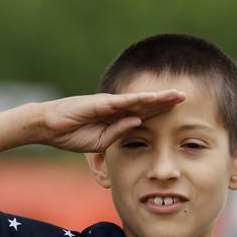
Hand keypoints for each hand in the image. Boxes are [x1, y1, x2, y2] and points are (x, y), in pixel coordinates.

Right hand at [38, 90, 185, 151]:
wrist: (49, 127)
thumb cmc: (73, 134)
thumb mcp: (101, 142)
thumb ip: (120, 133)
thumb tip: (138, 125)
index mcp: (118, 118)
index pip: (144, 114)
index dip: (162, 111)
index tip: (181, 111)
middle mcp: (116, 108)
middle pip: (146, 104)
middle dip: (166, 101)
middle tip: (186, 97)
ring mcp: (109, 104)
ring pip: (138, 100)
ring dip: (157, 97)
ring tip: (176, 95)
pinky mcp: (99, 103)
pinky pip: (121, 102)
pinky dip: (136, 100)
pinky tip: (152, 99)